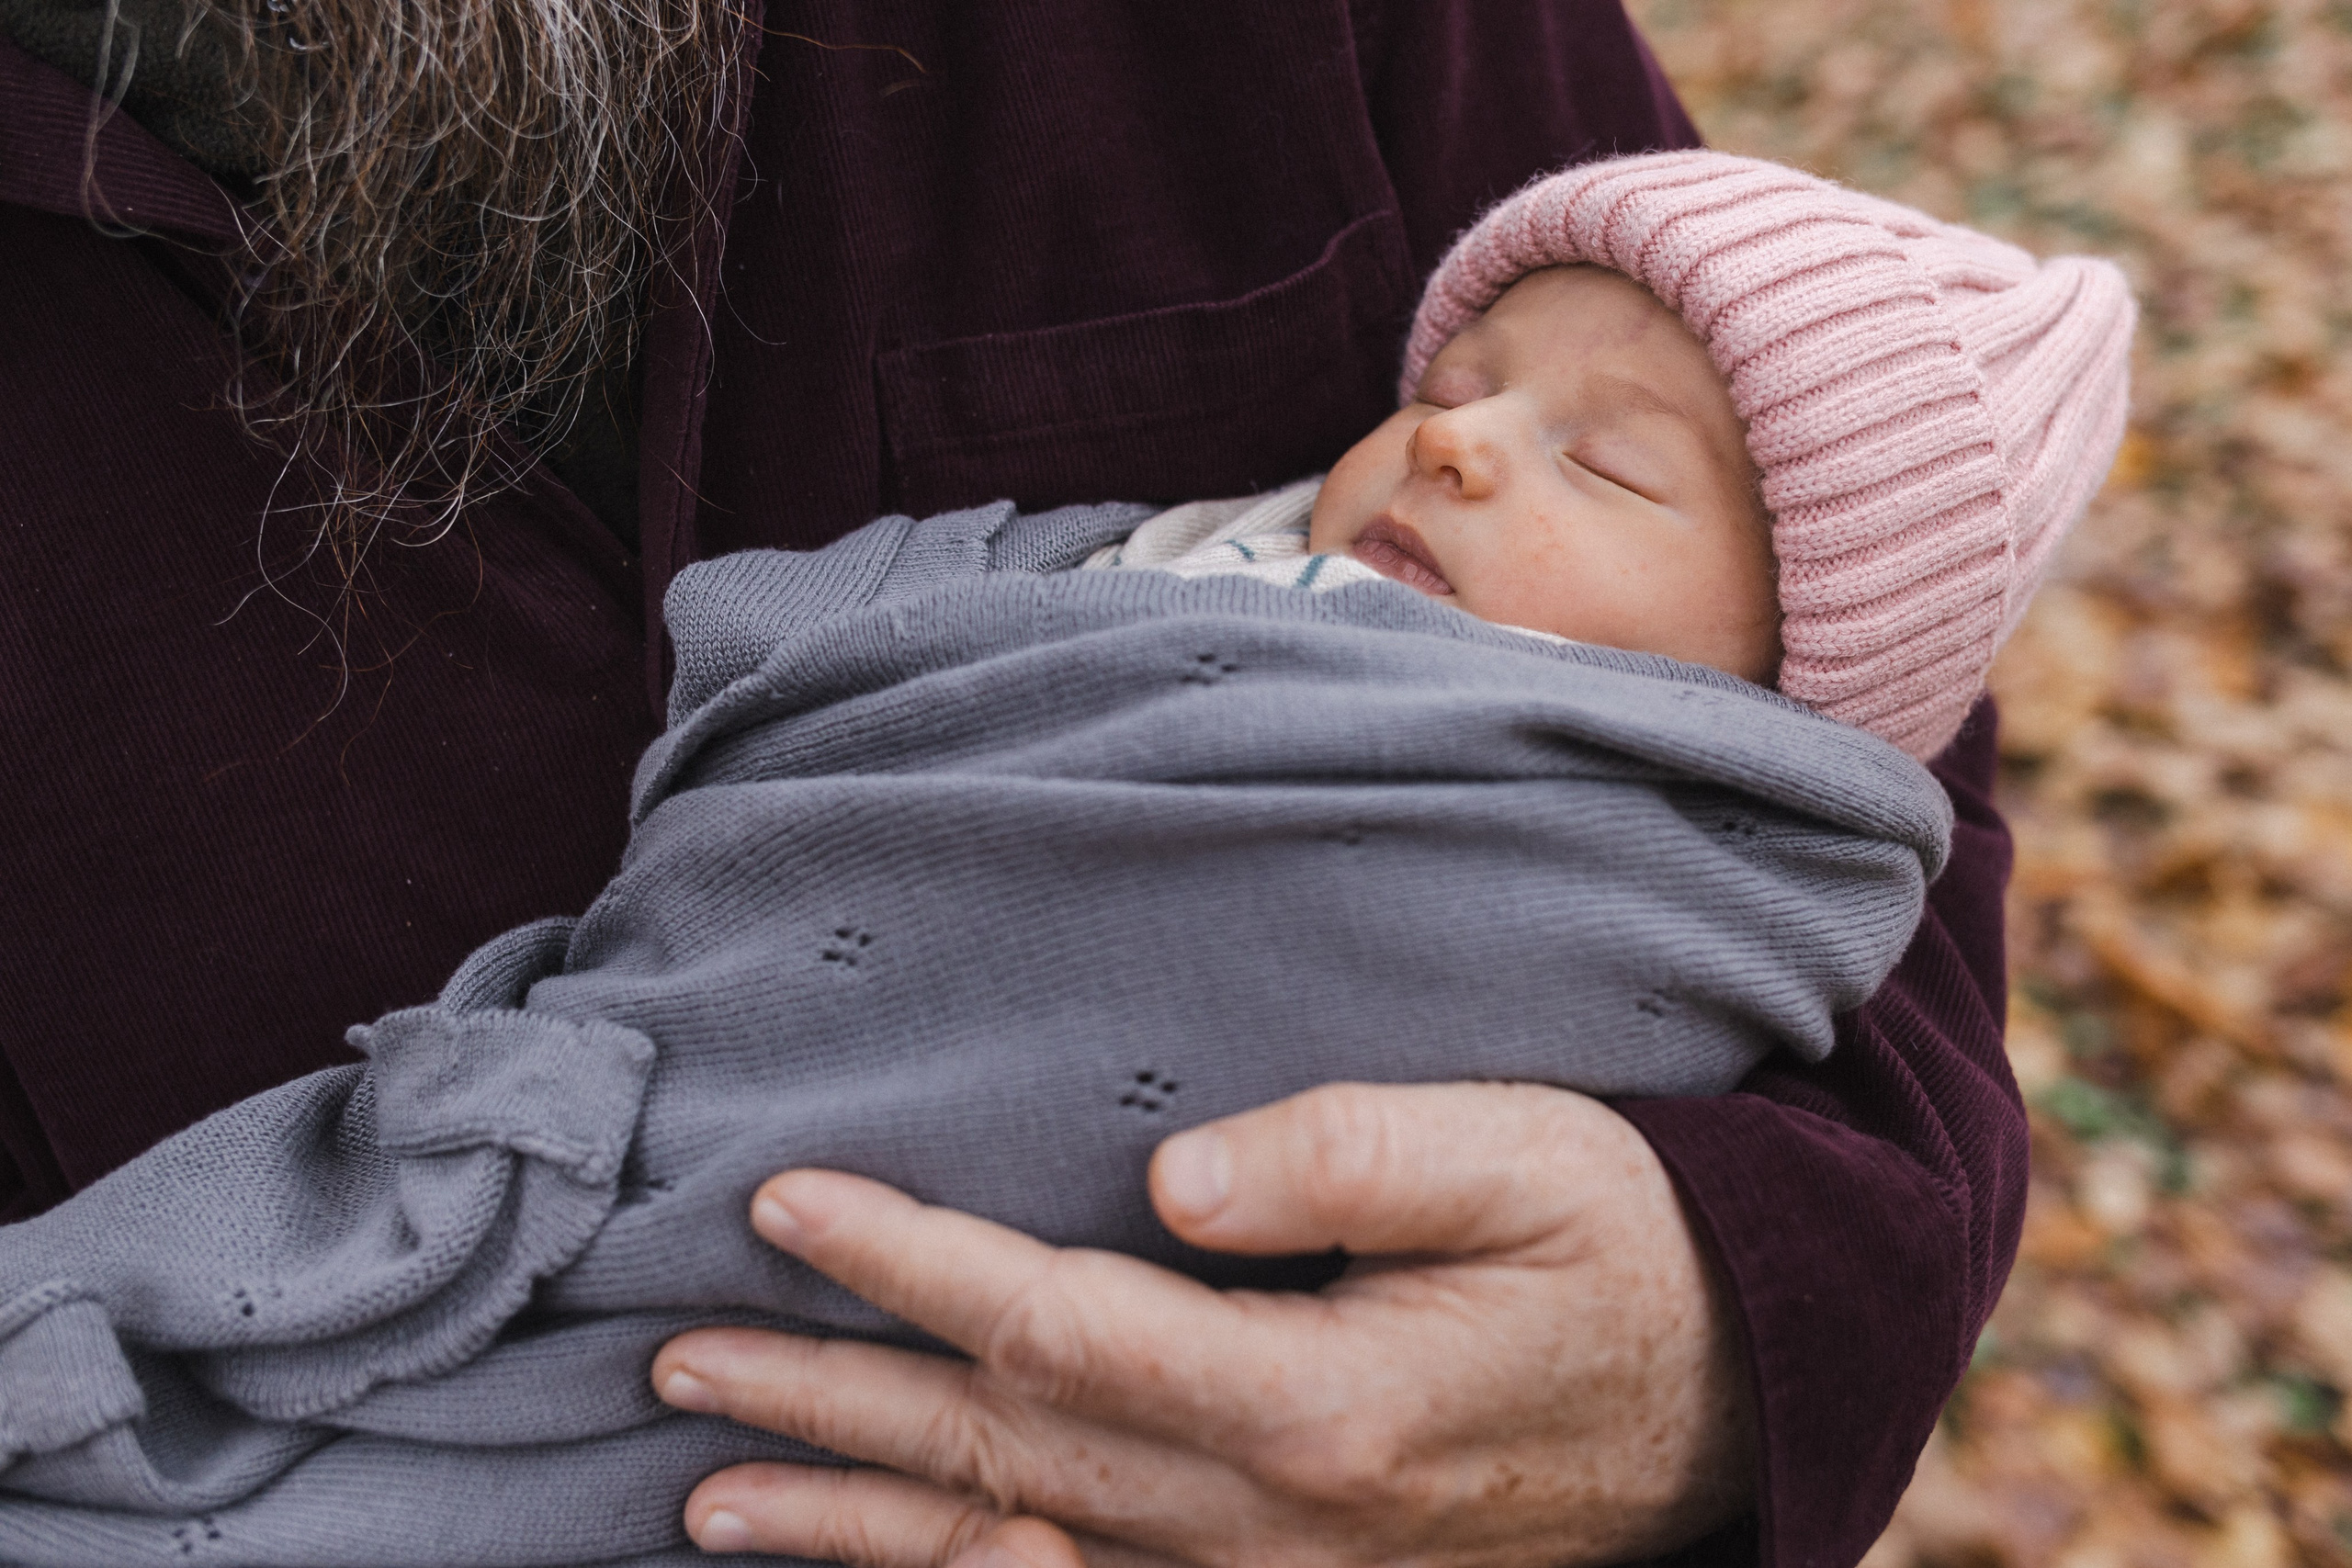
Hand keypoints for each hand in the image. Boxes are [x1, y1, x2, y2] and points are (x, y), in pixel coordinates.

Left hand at [651, 1082, 1757, 1565]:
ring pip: (1014, 1555)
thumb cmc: (1622, 1248)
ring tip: (706, 1496)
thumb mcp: (1524, 1160)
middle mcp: (1271, 1521)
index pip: (1049, 1325)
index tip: (779, 1198)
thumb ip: (1352, 1157)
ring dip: (853, 1525)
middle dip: (824, 1403)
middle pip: (995, 1457)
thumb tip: (1174, 1174)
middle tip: (672, 1363)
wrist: (1733, 1397)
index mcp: (1317, 1402)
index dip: (902, 1259)